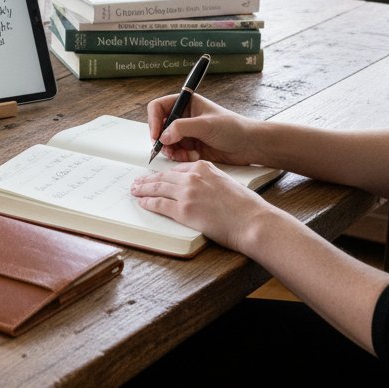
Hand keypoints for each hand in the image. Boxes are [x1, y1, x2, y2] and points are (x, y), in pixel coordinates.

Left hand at [131, 161, 270, 250]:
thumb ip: (209, 180)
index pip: (177, 169)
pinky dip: (148, 203)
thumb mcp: (226, 182)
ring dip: (143, 189)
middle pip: (164, 177)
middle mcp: (193, 177)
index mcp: (204, 167)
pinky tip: (142, 202)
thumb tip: (199, 188)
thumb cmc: (246, 206)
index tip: (157, 177)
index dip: (164, 174)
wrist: (253, 221)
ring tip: (135, 190)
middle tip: (138, 182)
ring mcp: (187, 193)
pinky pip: (160, 204)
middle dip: (148, 179)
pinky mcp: (184, 211)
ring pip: (158, 188)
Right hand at [149, 93, 257, 165]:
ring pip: (166, 142)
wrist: (250, 146)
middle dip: (162, 140)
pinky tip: (194, 157)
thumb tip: (163, 136)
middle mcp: (184, 117)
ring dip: (172, 151)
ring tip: (184, 155)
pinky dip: (181, 157)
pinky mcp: (190, 147)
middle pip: (159, 127)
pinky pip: (176, 153)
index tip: (156, 135)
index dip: (153, 120)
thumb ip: (182, 128)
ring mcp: (186, 133)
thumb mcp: (206, 125)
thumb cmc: (233, 128)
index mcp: (186, 103)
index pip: (158, 107)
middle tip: (168, 149)